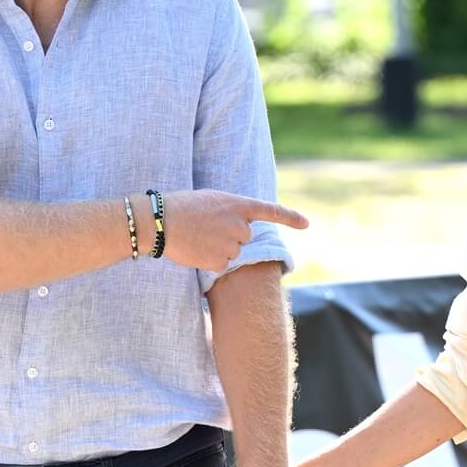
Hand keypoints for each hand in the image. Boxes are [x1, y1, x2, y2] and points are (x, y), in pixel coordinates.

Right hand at [155, 189, 307, 271]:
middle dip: (230, 236)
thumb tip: (243, 228)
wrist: (160, 221)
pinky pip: (222, 265)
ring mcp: (232, 244)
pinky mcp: (221, 262)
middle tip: (207, 228)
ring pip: (233, 253)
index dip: (290, 217)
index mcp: (239, 205)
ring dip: (219, 249)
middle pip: (245, 237)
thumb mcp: (212, 200)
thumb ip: (232, 211)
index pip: (271, 210)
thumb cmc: (182, 207)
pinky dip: (210, 261)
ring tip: (198, 237)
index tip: (306, 223)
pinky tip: (196, 249)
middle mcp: (240, 225)